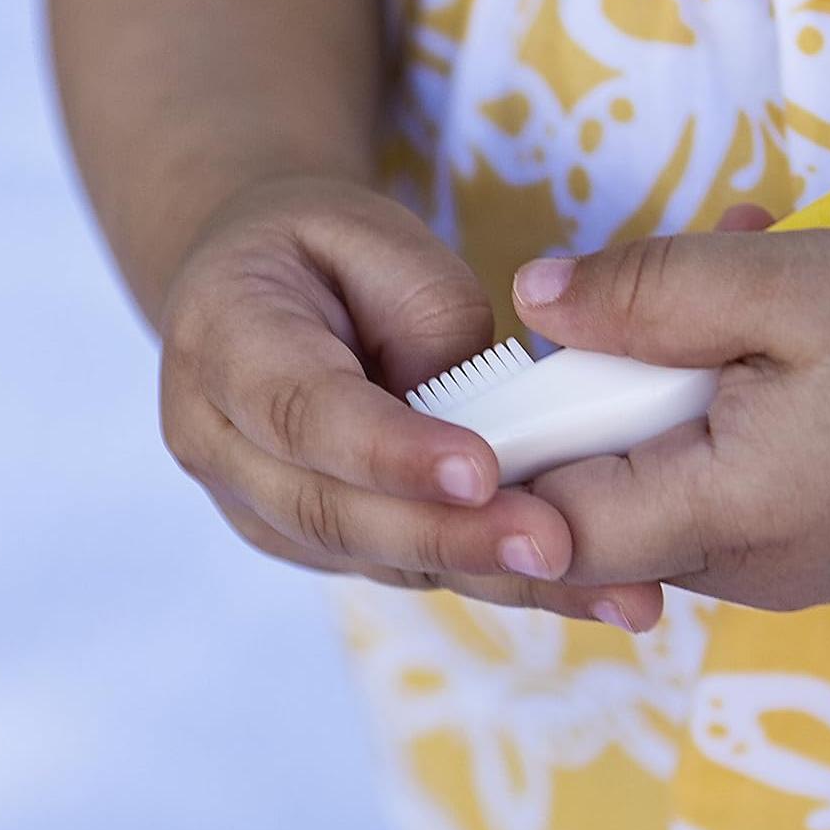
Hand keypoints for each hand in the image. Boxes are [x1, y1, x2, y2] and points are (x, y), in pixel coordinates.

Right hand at [158, 175, 663, 629]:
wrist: (255, 287)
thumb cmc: (324, 252)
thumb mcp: (377, 238)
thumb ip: (430, 327)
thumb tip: (492, 429)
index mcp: (225, 341)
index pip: (305, 412)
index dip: (391, 451)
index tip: (481, 472)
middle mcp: (221, 442)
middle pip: (337, 511)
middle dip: (455, 538)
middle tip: (557, 547)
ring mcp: (259, 508)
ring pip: (378, 558)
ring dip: (494, 579)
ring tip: (608, 592)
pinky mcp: (314, 544)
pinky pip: (405, 567)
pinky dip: (495, 579)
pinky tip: (588, 589)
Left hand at [516, 218, 829, 610]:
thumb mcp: (793, 282)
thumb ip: (649, 293)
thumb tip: (534, 303)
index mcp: (732, 522)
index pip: (552, 523)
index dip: (506, 447)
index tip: (502, 363)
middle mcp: (754, 570)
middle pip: (608, 495)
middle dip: (610, 374)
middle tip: (662, 276)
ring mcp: (798, 562)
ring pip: (675, 469)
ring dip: (681, 365)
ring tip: (747, 259)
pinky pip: (739, 471)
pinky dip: (735, 394)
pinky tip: (790, 308)